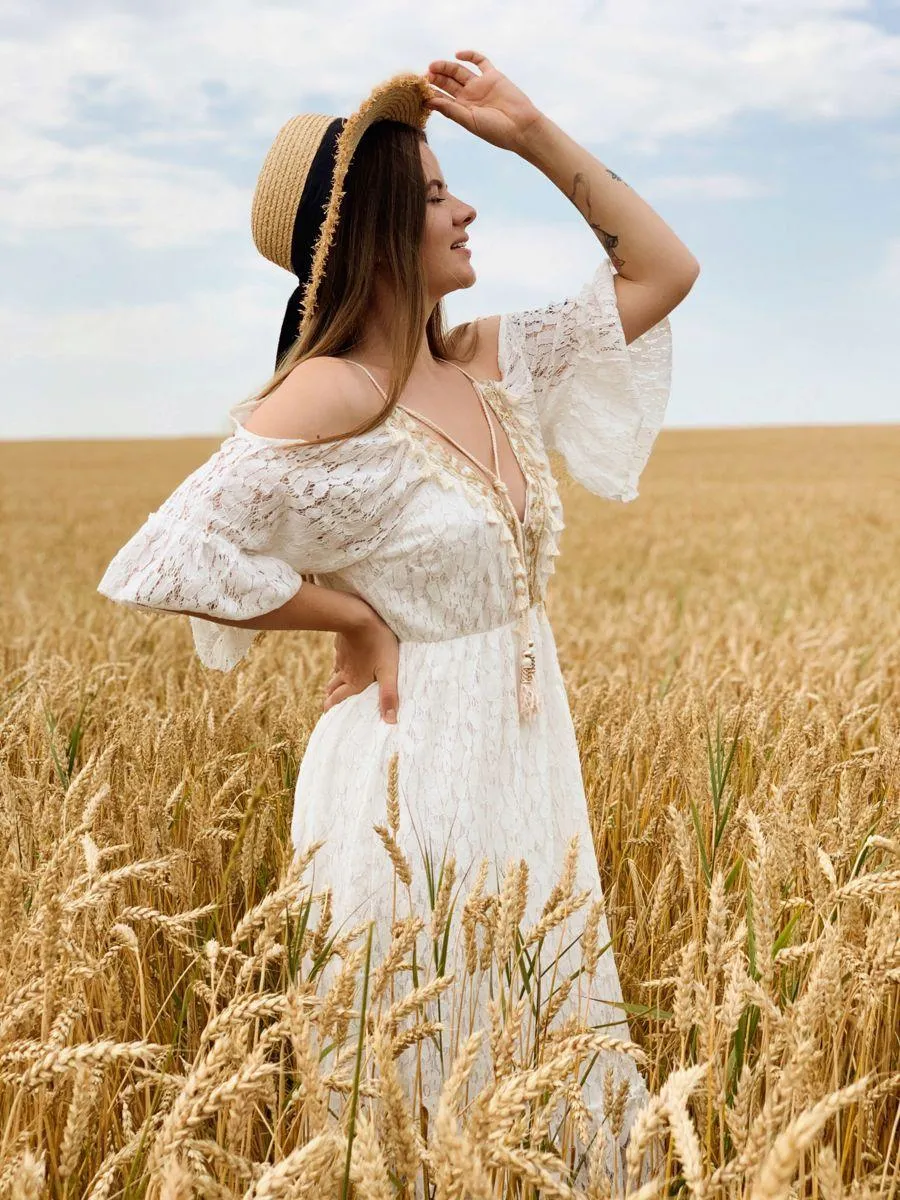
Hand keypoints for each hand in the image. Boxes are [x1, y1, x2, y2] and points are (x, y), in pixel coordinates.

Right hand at [322, 608, 399, 723]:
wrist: (359, 616)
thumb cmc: (378, 644)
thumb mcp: (388, 671)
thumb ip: (389, 696)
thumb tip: (390, 722)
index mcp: (355, 682)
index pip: (339, 698)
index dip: (332, 707)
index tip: (326, 714)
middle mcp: (345, 672)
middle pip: (333, 687)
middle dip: (331, 696)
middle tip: (328, 702)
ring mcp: (342, 656)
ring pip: (335, 672)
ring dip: (334, 680)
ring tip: (334, 685)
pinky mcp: (342, 643)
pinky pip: (339, 656)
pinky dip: (339, 662)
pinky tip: (344, 658)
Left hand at [423, 51, 543, 153]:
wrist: (521, 126)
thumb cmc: (496, 130)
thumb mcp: (469, 121)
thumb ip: (450, 110)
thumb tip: (429, 101)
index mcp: (462, 111)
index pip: (442, 99)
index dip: (430, 93)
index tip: (419, 89)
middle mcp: (469, 97)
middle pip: (448, 83)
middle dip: (436, 78)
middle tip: (425, 75)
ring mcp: (480, 85)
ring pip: (459, 71)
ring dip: (446, 67)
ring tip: (434, 66)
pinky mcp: (493, 76)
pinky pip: (480, 61)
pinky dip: (469, 55)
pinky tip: (458, 55)